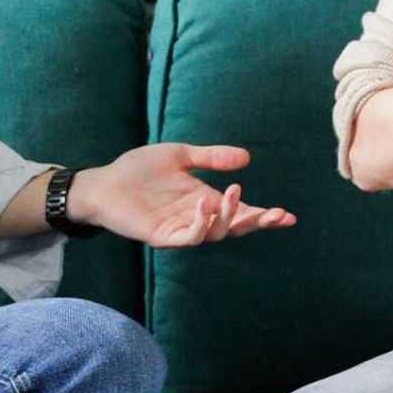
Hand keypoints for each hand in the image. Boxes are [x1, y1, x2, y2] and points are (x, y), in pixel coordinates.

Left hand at [68, 144, 296, 247]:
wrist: (104, 182)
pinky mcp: (163, 237)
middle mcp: (197, 218)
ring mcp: (181, 229)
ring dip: (230, 216)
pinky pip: (189, 237)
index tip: (288, 216)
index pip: (241, 213)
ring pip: (216, 234)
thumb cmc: (138, 169)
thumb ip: (212, 158)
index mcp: (205, 200)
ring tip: (233, 193)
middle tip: (275, 213)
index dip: (264, 216)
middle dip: (257, 222)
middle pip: (235, 228)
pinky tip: (204, 204)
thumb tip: (247, 157)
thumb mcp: (181, 155)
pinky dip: (201, 224)